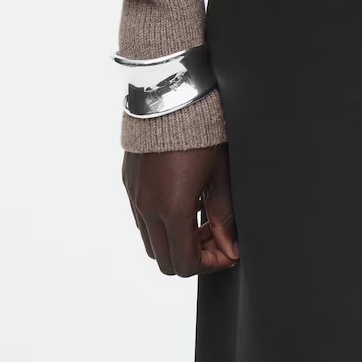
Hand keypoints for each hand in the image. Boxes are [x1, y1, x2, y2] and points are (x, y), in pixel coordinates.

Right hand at [122, 143, 239, 275]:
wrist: (170, 97)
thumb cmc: (200, 132)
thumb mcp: (220, 175)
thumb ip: (225, 216)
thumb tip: (231, 248)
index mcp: (173, 209)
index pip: (186, 263)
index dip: (210, 265)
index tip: (227, 253)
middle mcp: (148, 209)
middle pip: (166, 261)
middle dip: (193, 256)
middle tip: (216, 237)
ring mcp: (135, 197)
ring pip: (151, 243)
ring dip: (176, 242)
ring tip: (201, 219)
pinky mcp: (129, 185)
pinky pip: (142, 220)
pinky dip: (161, 224)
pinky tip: (184, 201)